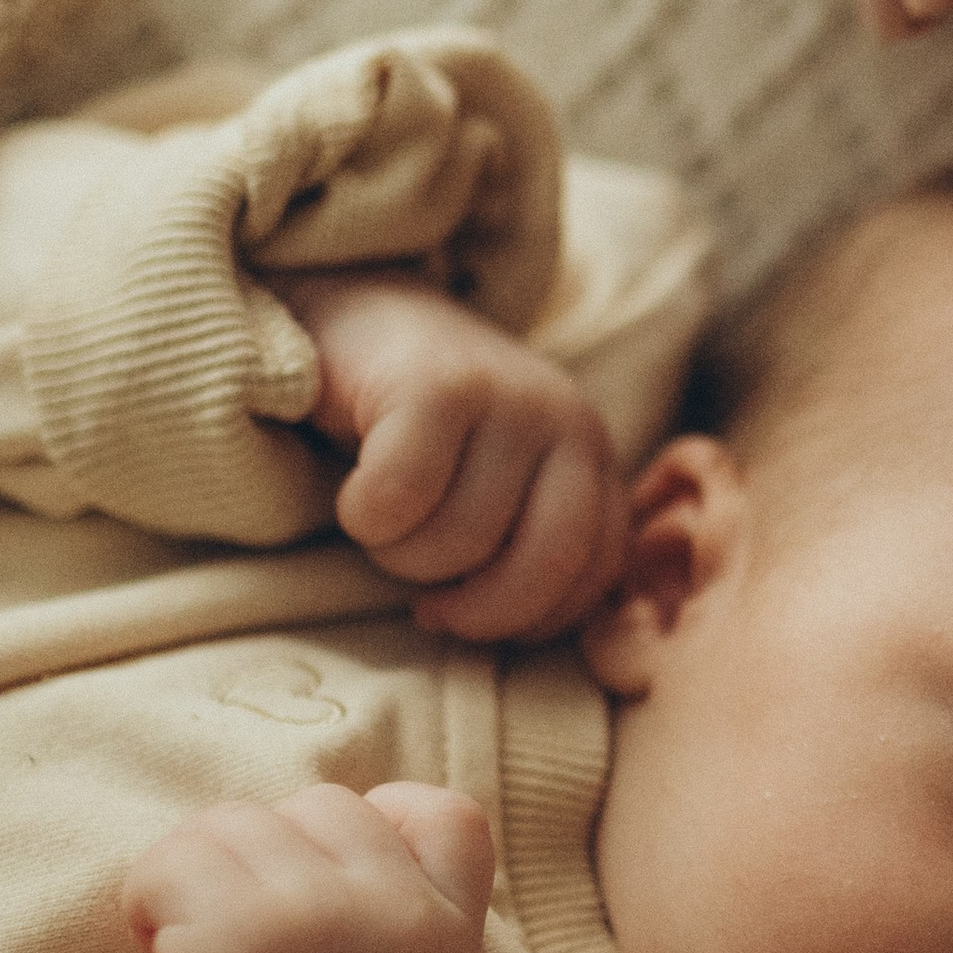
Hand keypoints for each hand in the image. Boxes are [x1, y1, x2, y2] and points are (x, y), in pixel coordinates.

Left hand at [125, 779, 493, 952]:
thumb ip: (389, 906)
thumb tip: (310, 813)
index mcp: (450, 937)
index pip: (446, 815)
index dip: (379, 821)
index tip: (323, 880)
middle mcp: (399, 916)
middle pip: (319, 804)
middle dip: (265, 858)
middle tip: (243, 943)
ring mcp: (320, 917)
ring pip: (234, 820)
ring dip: (196, 878)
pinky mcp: (236, 931)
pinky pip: (170, 859)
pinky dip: (148, 903)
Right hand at [276, 269, 625, 640]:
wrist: (355, 318)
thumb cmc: (427, 434)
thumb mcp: (502, 488)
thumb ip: (536, 543)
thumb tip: (525, 634)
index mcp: (592, 455)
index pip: (597, 573)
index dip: (530, 620)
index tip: (473, 618)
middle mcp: (567, 419)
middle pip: (542, 566)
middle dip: (476, 610)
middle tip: (428, 601)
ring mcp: (506, 397)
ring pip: (459, 542)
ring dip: (402, 556)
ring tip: (387, 520)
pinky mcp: (435, 385)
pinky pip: (397, 503)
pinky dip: (362, 515)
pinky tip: (357, 486)